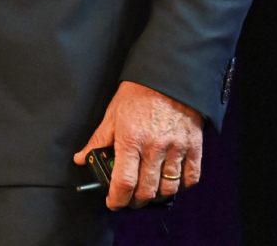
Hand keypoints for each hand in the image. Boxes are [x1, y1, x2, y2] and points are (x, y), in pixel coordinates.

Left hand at [73, 80, 203, 209]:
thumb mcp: (113, 114)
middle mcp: (154, 146)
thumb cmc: (139, 92)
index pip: (123, 182)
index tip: (113, 203)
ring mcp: (176, 147)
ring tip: (150, 191)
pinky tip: (172, 180)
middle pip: (146, 191)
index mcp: (131, 139)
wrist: (168, 75)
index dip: (117, 199)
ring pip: (168, 188)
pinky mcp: (194, 145)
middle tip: (130, 199)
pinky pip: (191, 176)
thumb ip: (98, 140)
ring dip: (157, 195)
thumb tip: (82, 158)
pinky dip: (182, 185)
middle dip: (135, 201)